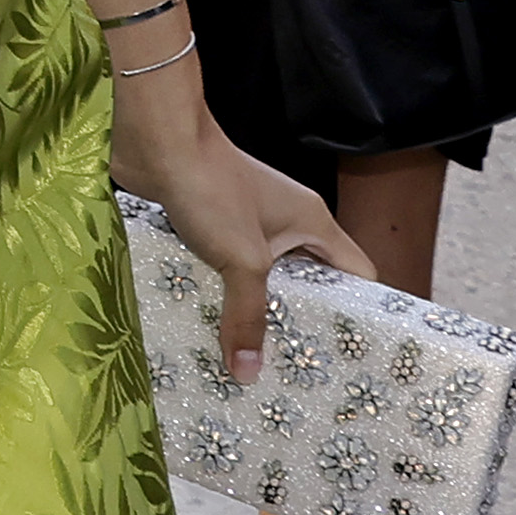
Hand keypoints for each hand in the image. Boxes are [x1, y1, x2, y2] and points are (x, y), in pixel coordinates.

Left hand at [115, 103, 366, 385]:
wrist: (157, 141)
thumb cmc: (212, 189)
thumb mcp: (242, 259)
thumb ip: (247, 315)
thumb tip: (248, 373)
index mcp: (313, 222)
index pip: (357, 272)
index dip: (358, 311)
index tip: (350, 354)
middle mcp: (288, 222)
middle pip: (308, 281)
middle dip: (298, 321)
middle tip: (294, 370)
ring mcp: (249, 222)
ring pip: (262, 278)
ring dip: (252, 310)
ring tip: (250, 360)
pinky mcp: (213, 223)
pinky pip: (226, 267)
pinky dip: (220, 293)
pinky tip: (208, 328)